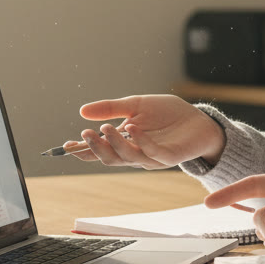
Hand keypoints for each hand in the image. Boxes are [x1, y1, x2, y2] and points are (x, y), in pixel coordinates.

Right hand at [65, 95, 224, 169]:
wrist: (198, 119)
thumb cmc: (167, 113)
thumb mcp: (135, 105)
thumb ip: (110, 108)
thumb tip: (82, 111)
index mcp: (126, 143)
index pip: (100, 150)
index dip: (83, 149)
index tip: (66, 145)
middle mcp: (136, 154)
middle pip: (110, 158)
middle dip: (95, 148)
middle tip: (84, 134)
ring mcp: (152, 158)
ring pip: (128, 157)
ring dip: (114, 144)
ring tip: (104, 129)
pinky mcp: (170, 156)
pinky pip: (152, 152)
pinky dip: (141, 141)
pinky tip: (132, 127)